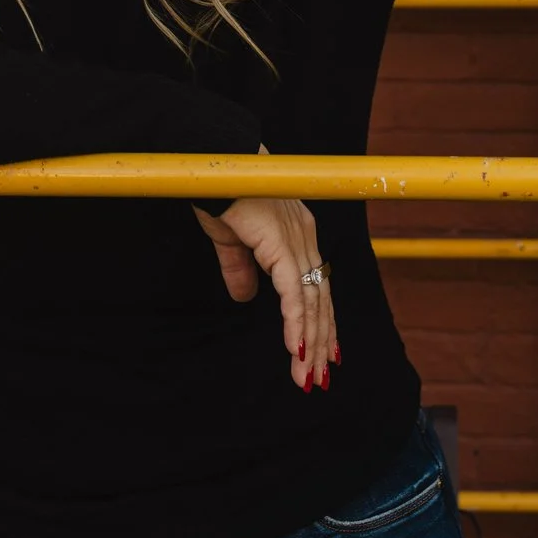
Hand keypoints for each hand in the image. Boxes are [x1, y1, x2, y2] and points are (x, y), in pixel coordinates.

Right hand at [193, 148, 339, 391]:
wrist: (213, 159)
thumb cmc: (220, 188)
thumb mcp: (231, 238)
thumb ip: (240, 268)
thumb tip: (244, 298)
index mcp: (297, 233)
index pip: (315, 286)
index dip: (321, 321)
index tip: (323, 353)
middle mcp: (305, 236)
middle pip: (321, 299)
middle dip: (321, 342)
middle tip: (318, 378)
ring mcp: (297, 239)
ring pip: (312, 302)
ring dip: (311, 343)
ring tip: (308, 377)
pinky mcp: (281, 244)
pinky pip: (294, 293)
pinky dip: (297, 324)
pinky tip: (298, 350)